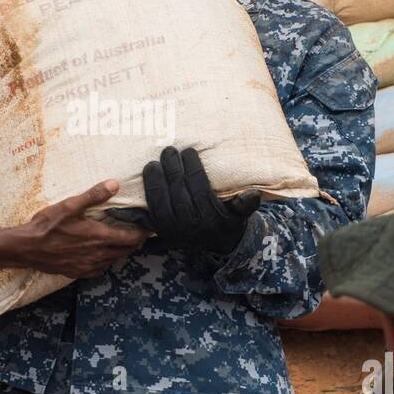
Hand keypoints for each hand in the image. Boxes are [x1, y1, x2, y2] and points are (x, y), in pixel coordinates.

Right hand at [16, 180, 145, 277]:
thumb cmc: (47, 226)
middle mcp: (97, 254)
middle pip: (124, 251)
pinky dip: (105, 261)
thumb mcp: (70, 205)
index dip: (142, 234)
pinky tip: (101, 255)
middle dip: (133, 243)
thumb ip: (94, 195)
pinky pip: (99, 269)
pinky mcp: (77, 273)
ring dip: (120, 252)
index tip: (149, 229)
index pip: (130, 238)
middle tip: (138, 234)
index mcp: (98, 237)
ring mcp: (87, 266)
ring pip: (113, 261)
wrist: (26, 248)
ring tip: (121, 243)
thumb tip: (115, 184)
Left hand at [140, 147, 258, 254]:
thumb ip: (245, 204)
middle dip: (171, 169)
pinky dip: (142, 199)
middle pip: (177, 193)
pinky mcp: (159, 231)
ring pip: (159, 203)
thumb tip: (253, 194)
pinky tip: (140, 183)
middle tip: (169, 150)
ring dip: (154, 181)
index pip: (199, 189)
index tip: (189, 151)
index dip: (192, 168)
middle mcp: (190, 225)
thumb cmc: (228, 219)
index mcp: (210, 218)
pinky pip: (147, 214)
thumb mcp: (240, 214)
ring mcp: (172, 230)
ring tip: (152, 163)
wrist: (216, 243)